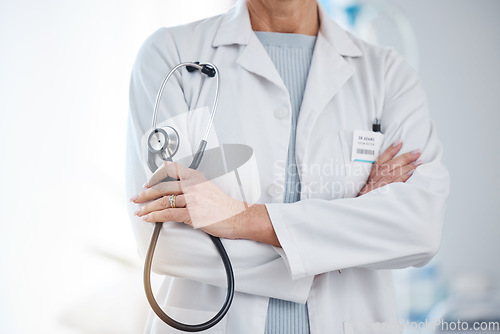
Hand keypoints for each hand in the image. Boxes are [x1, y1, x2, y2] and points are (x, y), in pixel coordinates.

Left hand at [130, 161, 247, 238]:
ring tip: (139, 212)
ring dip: (147, 208)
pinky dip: (155, 217)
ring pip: (163, 201)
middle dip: (145, 194)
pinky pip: (168, 214)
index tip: (147, 182)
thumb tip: (176, 191)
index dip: (155, 175)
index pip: (170, 169)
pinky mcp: (192, 214)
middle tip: (136, 198)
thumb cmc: (224, 205)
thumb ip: (192, 186)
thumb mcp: (208, 188)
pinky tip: (149, 219)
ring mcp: (192, 200)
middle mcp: (193, 186)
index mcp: (196, 177)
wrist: (237, 216)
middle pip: (162, 187)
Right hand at [357, 140, 421, 196]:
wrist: (357, 216)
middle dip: (403, 157)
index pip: (379, 161)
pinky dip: (403, 177)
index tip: (399, 142)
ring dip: (407, 166)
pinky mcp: (382, 196)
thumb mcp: (366, 190)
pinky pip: (394, 184)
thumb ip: (376, 181)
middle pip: (388, 165)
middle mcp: (372, 182)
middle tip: (416, 152)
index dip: (389, 150)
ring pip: (392, 173)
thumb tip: (391, 171)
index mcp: (369, 178)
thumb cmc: (364, 202)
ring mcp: (377, 188)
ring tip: (419, 162)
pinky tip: (412, 173)